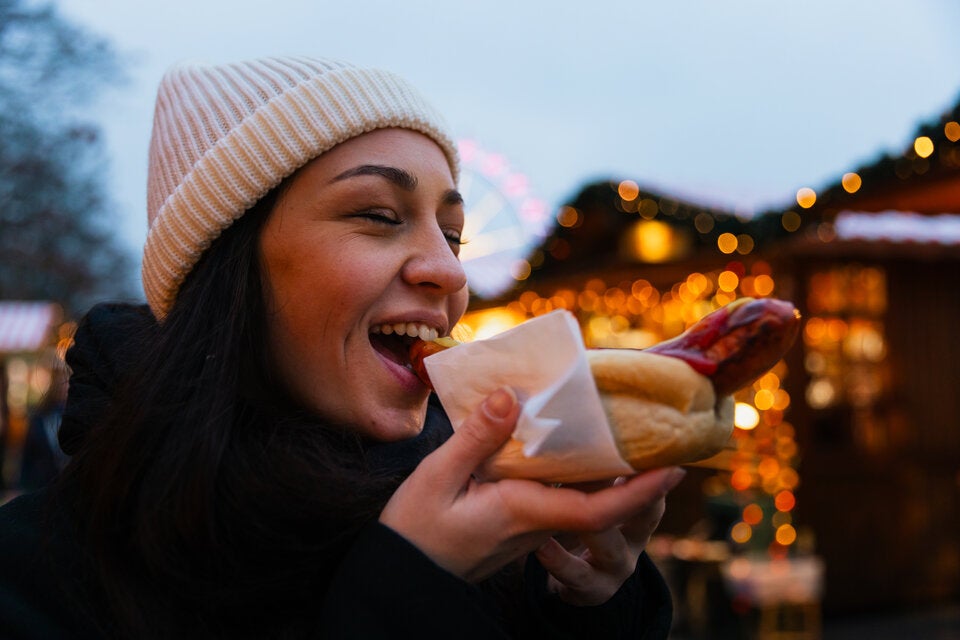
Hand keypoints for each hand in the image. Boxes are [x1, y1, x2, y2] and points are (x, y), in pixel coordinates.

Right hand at [379, 387, 681, 583]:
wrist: (404, 575)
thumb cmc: (415, 531)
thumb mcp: (437, 477)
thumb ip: (477, 437)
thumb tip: (513, 395)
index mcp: (524, 513)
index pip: (599, 509)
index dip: (641, 491)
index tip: (675, 469)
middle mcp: (537, 523)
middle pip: (602, 500)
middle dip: (638, 474)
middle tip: (667, 436)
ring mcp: (530, 526)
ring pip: (583, 498)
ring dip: (612, 471)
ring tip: (631, 430)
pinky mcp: (519, 522)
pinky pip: (562, 496)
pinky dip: (580, 472)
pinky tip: (576, 444)